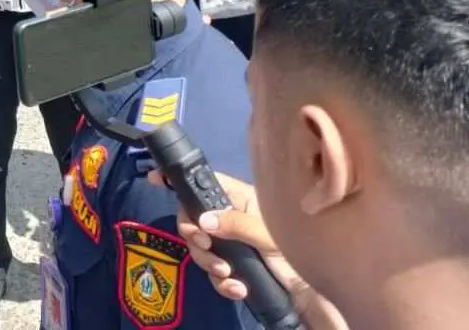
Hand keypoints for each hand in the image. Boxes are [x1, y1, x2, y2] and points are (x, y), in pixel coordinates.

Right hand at [146, 170, 348, 329]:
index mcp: (238, 199)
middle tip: (204, 245)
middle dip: (193, 236)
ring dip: (208, 263)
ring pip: (198, 249)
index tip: (156, 178)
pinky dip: (221, 282)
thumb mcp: (268, 234)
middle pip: (192, 219)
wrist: (312, 291)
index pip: (203, 183)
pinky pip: (212, 272)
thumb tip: (202, 220)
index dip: (178, 179)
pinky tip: (236, 288)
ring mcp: (228, 243)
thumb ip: (236, 224)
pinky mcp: (231, 267)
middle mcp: (228, 218)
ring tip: (227, 274)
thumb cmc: (295, 250)